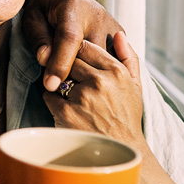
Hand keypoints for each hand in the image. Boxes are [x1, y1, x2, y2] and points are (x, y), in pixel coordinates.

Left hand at [22, 0, 123, 91]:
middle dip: (72, 73)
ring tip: (71, 77)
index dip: (59, 63)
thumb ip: (38, 38)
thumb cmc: (44, 7)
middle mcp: (98, 16)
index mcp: (73, 6)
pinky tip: (86, 74)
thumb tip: (45, 59)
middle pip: (89, 55)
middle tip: (55, 81)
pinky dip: (98, 70)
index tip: (50, 85)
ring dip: (87, 74)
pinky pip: (111, 61)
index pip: (69, 39)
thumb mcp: (32, 18)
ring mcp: (112, 26)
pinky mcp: (120, 36)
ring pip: (103, 62)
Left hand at [42, 33, 146, 150]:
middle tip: (71, 78)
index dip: (76, 52)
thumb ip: (128, 57)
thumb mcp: (135, 85)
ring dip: (59, 82)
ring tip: (71, 95)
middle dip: (66, 66)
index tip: (76, 59)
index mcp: (116, 72)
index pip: (84, 46)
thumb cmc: (126, 115)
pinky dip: (52, 99)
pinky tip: (65, 108)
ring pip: (57, 75)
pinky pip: (49, 94)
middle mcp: (100, 82)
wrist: (120, 149)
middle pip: (69, 59)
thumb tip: (118, 34)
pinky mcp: (66, 112)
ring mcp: (82, 97)